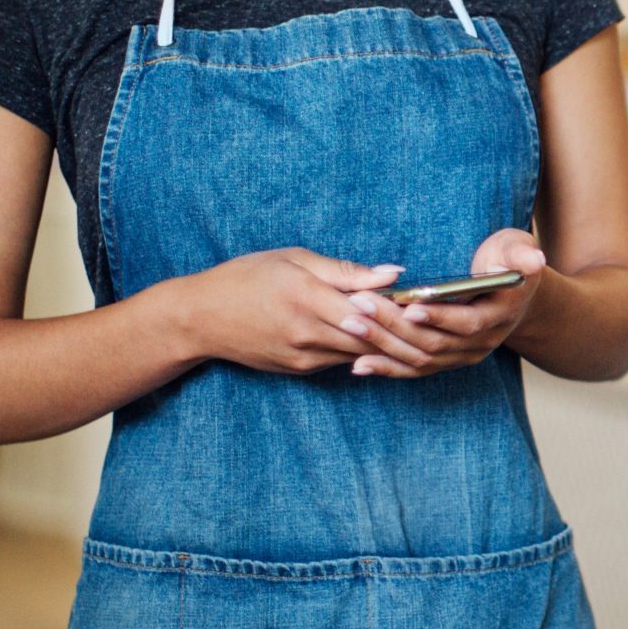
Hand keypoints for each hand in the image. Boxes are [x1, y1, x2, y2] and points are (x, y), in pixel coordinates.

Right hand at [170, 248, 401, 374]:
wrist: (202, 319)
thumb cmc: (247, 278)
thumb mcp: (293, 260)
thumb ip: (345, 271)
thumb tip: (392, 273)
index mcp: (306, 296)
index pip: (368, 310)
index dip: (398, 308)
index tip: (421, 299)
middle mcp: (306, 331)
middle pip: (370, 338)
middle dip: (399, 330)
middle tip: (425, 317)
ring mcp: (303, 355)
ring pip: (359, 353)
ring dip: (384, 342)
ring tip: (407, 328)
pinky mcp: (300, 368)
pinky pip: (340, 360)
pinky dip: (359, 349)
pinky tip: (374, 337)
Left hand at [343, 229, 548, 380]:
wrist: (514, 293)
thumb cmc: (509, 260)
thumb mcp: (518, 247)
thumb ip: (521, 252)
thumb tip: (532, 259)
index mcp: (499, 315)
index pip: (466, 322)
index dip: (438, 317)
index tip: (408, 306)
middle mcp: (481, 343)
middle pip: (434, 343)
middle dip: (394, 326)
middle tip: (360, 306)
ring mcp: (463, 356)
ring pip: (419, 359)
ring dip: (383, 345)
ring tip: (351, 325)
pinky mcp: (445, 361)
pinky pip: (414, 370)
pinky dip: (387, 368)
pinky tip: (358, 364)